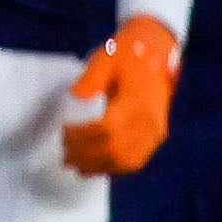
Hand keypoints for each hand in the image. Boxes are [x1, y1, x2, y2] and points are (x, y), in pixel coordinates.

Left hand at [63, 15, 180, 174]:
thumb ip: (90, 79)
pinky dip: (114, 167)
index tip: (64, 130)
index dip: (82, 135)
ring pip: (126, 161)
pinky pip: (135, 161)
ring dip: (99, 166)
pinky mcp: (157, 137)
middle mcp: (149, 121)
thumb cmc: (128, 56)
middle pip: (115, 149)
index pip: (107, 129)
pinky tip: (96, 166)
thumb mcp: (106, 59)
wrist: (158, 54)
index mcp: (136, 101)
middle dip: (86, 154)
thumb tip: (75, 98)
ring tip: (77, 165)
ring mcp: (155, 132)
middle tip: (66, 153)